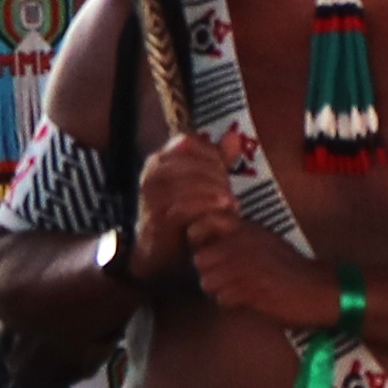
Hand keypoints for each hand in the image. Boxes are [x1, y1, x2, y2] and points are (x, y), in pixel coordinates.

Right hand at [131, 130, 242, 281]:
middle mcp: (153, 172)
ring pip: (192, 183)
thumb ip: (217, 159)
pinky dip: (208, 209)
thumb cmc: (180, 212)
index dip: (211, 153)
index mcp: (161, 158)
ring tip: (231, 204)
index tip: (225, 170)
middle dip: (218, 176)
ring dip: (216, 193)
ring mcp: (153, 194)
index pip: (189, 141)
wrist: (157, 250)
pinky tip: (223, 213)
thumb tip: (234, 137)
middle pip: (193, 162)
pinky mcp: (158, 216)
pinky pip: (187, 206)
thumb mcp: (200, 181)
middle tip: (231, 191)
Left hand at [187, 215, 338, 327]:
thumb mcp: (264, 240)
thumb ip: (236, 237)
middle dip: (208, 272)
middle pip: (200, 259)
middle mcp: (244, 243)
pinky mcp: (252, 289)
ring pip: (207, 281)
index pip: (204, 223)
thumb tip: (205, 244)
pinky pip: (222, 299)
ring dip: (218, 290)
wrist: (319, 289)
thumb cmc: (290, 268)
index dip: (198, 238)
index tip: (206, 249)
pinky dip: (231, 304)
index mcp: (246, 228)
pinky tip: (247, 301)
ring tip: (237, 291)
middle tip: (224, 279)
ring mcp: (247, 266)